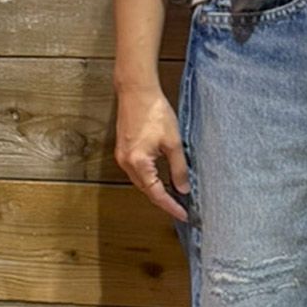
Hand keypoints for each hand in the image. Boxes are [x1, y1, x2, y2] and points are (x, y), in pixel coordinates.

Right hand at [113, 82, 190, 222]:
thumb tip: (183, 188)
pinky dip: (150, 177)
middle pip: (146, 190)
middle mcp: (126, 163)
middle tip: (182, 207)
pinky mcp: (124, 150)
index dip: (171, 206)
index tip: (183, 214)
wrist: (137, 91)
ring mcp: (122, 156)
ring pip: (141, 181)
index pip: (156, 193)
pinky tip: (162, 177)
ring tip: (175, 195)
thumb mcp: (173, 141)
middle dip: (164, 200)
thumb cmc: (155, 112)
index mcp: (138, 163)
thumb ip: (179, 167)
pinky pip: (138, 171)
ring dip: (156, 189)